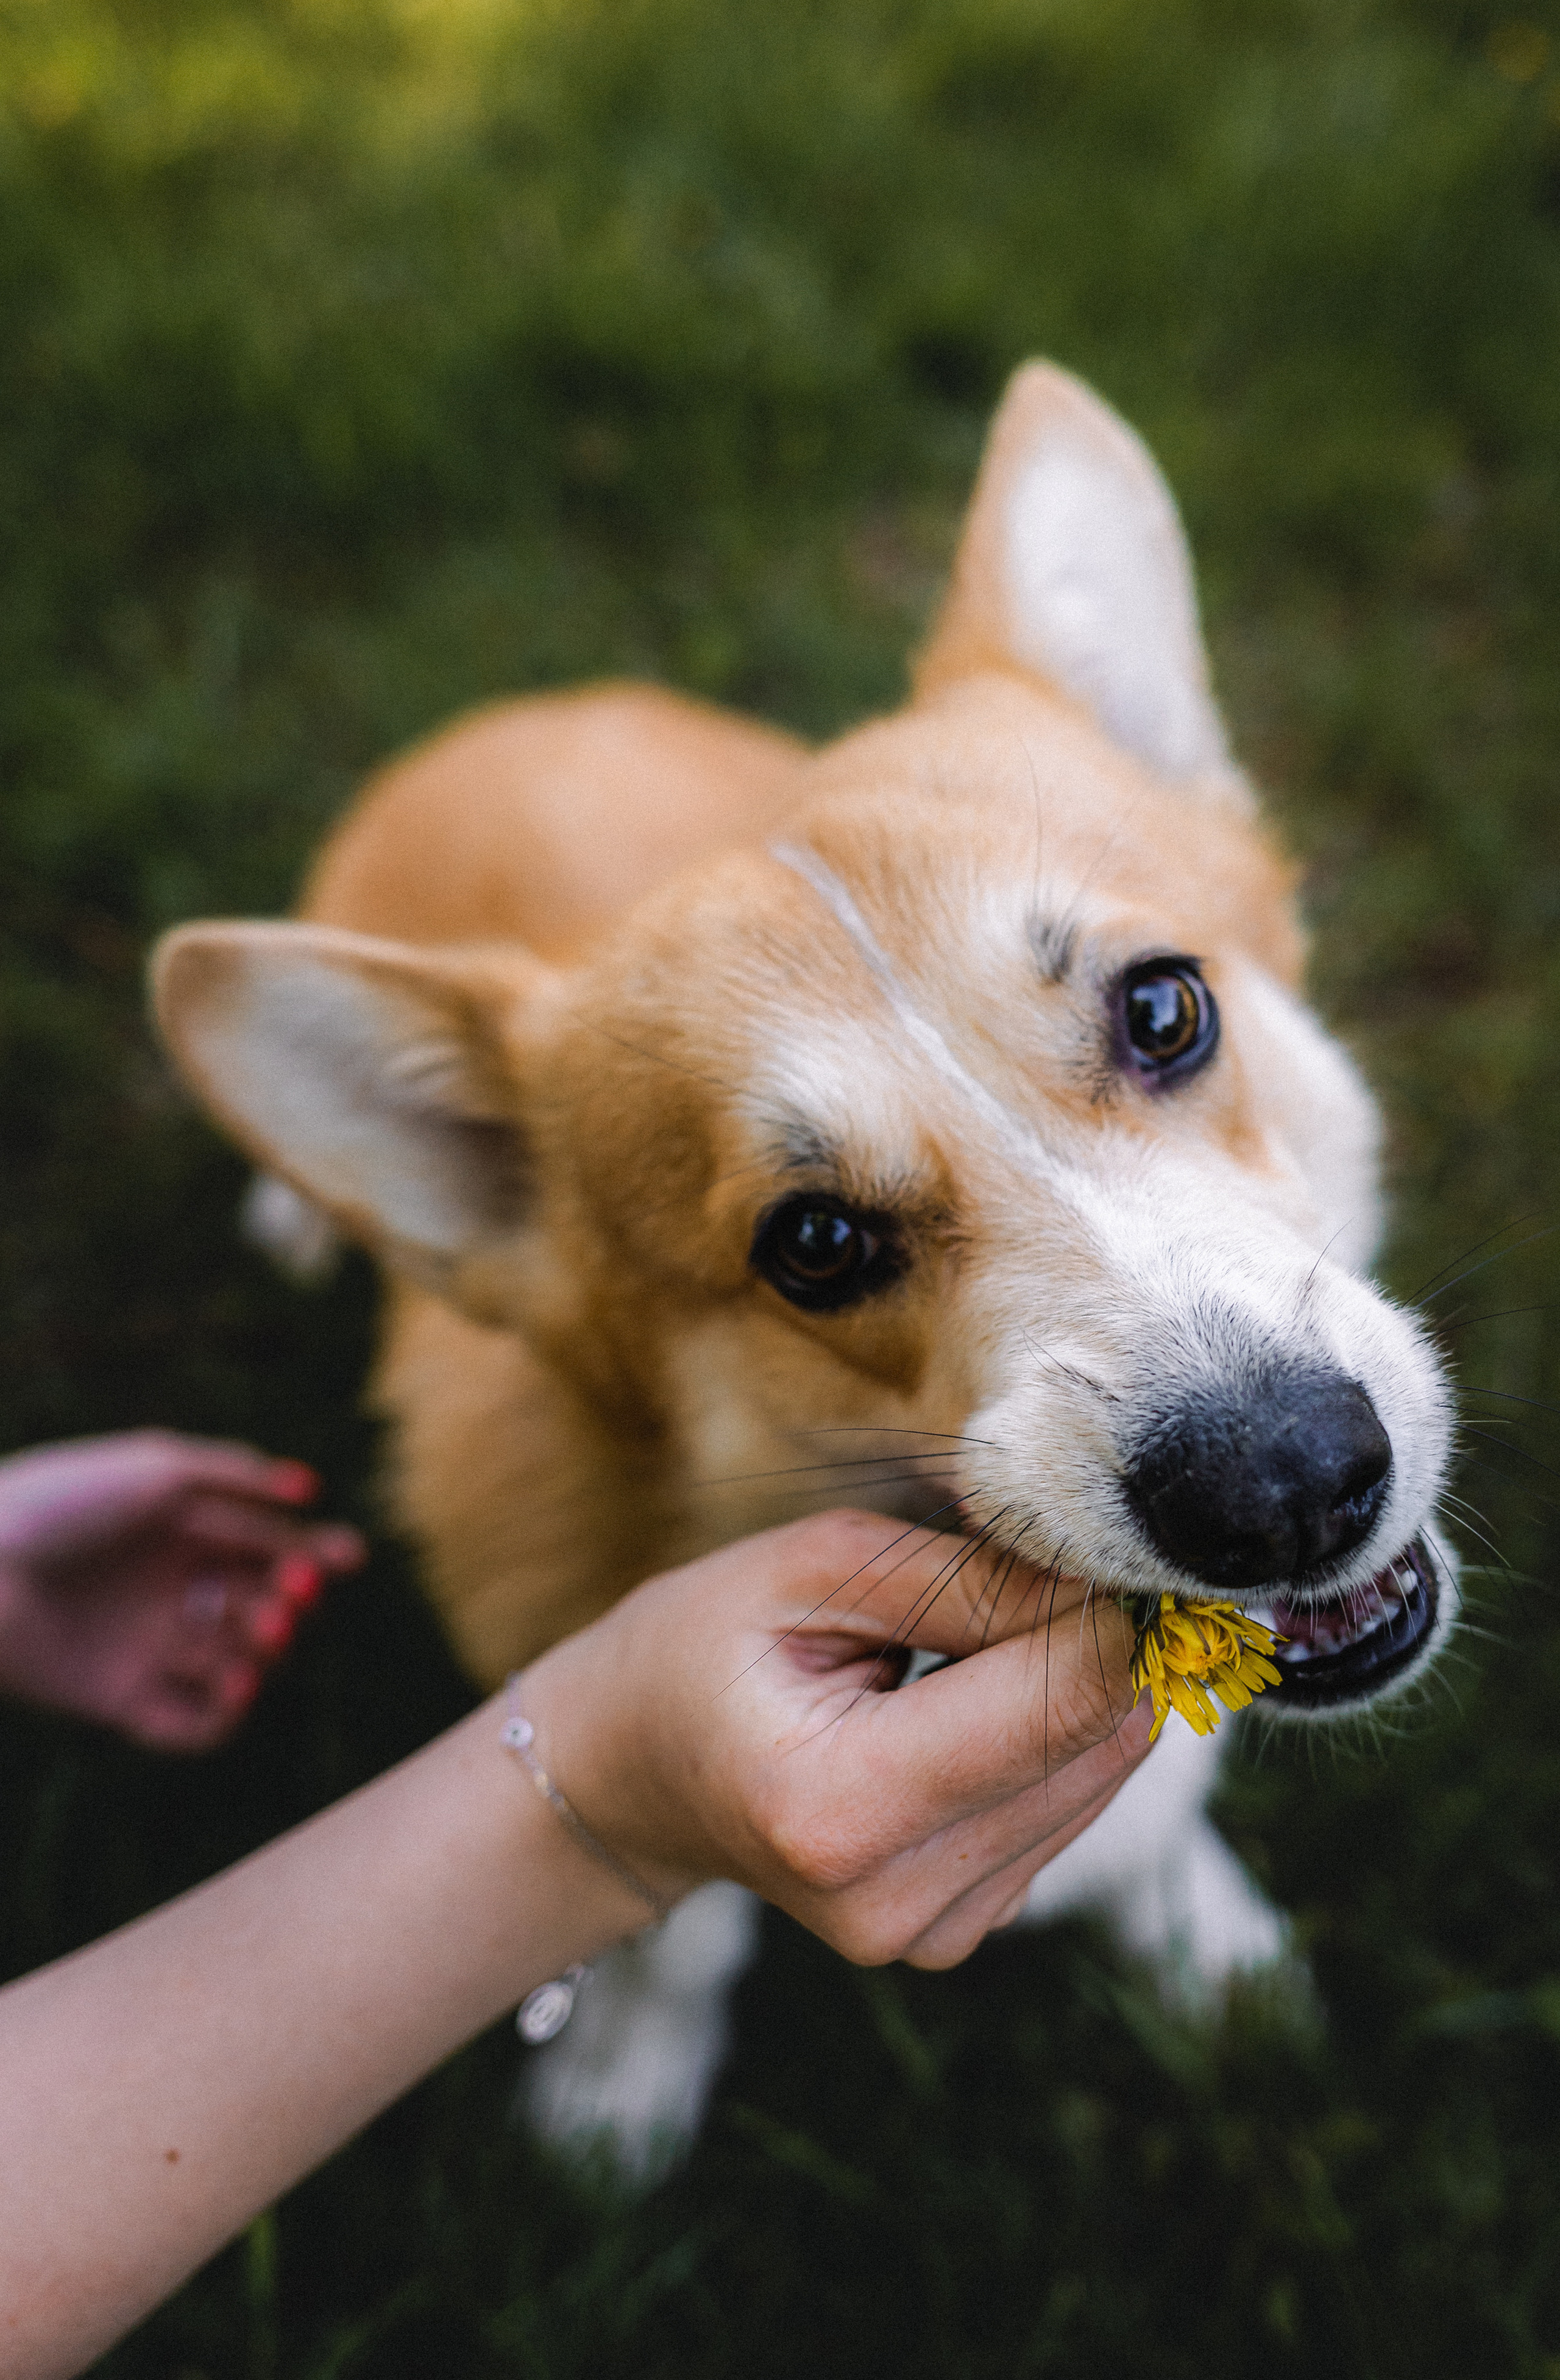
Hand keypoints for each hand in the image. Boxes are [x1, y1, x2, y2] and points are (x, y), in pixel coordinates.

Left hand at [0, 1430, 364, 1749]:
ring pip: (237, 1661)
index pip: (265, 1547)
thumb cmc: (62, 1506)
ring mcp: (147, 1647)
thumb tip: (312, 1492)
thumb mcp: (157, 1468)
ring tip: (264, 1633)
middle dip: (292, 1601)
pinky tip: (238, 1685)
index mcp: (179, 1532)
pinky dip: (225, 1712)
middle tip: (297, 1598)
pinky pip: (192, 1724)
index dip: (313, 1553)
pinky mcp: (121, 1699)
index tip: (350, 1557)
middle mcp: (169, 1590)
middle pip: (261, 1606)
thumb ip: (237, 1476)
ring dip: (265, 1651)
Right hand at [523, 1508, 1150, 1969]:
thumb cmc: (699, 1647)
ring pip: (1101, 1775)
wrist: (629, 1774)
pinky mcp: (959, 1933)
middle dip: (1087, 1642)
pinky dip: (1041, 1741)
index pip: (1059, 1701)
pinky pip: (1068, 1810)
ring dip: (1067, 1691)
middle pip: (1095, 1742)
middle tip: (1012, 1573)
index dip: (1094, 1606)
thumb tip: (1107, 1581)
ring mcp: (930, 1933)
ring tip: (964, 1643)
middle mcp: (894, 1899)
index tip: (1065, 1540)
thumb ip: (961, 1577)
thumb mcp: (805, 1568)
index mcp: (837, 1808)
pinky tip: (960, 1710)